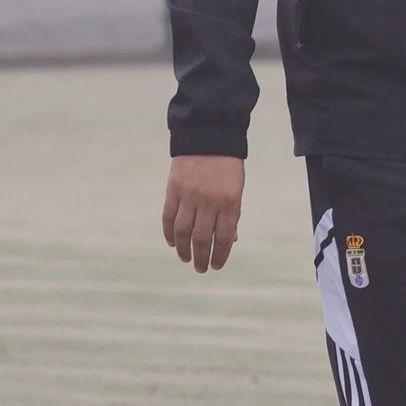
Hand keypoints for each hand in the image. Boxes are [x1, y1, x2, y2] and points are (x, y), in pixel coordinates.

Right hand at [162, 154, 244, 274]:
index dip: (220, 255)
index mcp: (230, 201)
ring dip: (184, 250)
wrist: (208, 136)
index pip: (224, 237)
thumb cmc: (227, 166)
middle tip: (200, 269)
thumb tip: (229, 242)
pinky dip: (169, 233)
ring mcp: (189, 195)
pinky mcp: (173, 189)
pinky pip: (169, 217)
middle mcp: (209, 200)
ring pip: (183, 231)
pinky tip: (173, 243)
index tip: (216, 266)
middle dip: (201, 258)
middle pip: (202, 238)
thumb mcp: (236, 189)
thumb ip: (231, 214)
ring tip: (185, 259)